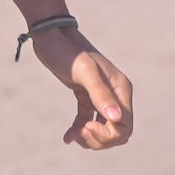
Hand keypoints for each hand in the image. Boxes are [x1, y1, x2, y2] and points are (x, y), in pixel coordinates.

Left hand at [32, 27, 133, 149]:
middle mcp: (115, 94)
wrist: (50, 35)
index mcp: (121, 89)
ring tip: (72, 136)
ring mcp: (101, 95)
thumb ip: (100, 94)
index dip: (108, 134)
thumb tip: (115, 119)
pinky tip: (67, 136)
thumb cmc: (67, 51)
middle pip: (117, 131)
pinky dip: (79, 129)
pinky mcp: (85, 95)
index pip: (125, 125)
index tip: (87, 127)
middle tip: (78, 135)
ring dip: (89, 137)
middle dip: (99, 139)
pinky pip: (88, 120)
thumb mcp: (84, 72)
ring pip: (104, 128)